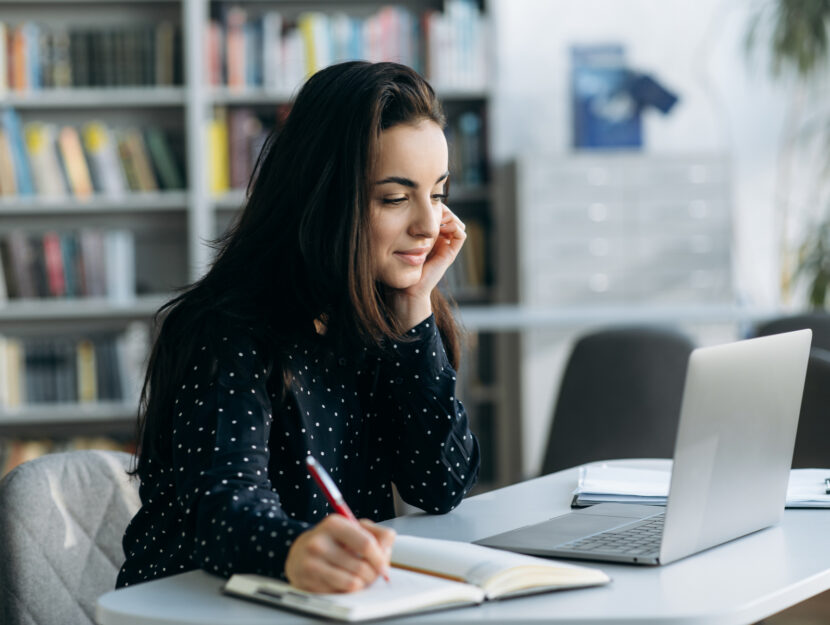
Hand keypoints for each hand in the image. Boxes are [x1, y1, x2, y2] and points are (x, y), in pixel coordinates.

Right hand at [285, 515, 395, 592]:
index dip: (380, 559)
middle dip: (373, 575)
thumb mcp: (355, 528)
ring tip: (359, 578)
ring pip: (353, 583)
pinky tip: (342, 581)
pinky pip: (340, 593)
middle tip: (372, 574)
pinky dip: (347, 590)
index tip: (384, 567)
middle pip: (361, 567)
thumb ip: (378, 534)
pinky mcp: (306, 582)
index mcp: (333, 524)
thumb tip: (386, 553)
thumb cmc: (333, 540)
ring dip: (362, 584)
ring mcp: (311, 563)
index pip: (366, 544)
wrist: (300, 552)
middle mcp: (319, 542)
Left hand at [389, 204, 465, 328]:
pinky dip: (455, 226)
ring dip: (449, 216)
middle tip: (432, 208)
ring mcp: (445, 246)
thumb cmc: (397, 264)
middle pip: (448, 215)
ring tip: (437, 217)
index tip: (423, 204)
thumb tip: (403, 206)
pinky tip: (442, 226)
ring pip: (456, 222)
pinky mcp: (450, 253)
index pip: (437, 212)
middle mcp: (438, 239)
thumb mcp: (399, 239)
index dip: (433, 205)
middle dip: (441, 209)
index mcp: (426, 234)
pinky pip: (460, 234)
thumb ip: (404, 226)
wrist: (406, 288)